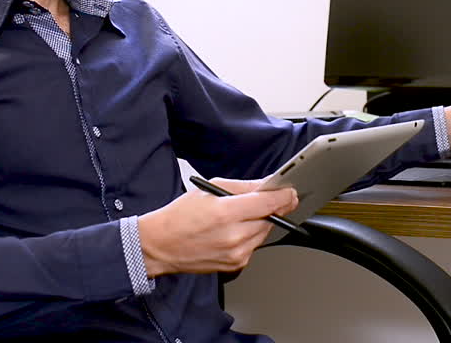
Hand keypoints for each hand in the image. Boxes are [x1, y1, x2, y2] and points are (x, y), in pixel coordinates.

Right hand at [137, 178, 297, 276]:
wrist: (160, 245)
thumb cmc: (180, 216)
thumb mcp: (209, 190)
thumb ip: (243, 187)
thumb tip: (267, 185)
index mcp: (226, 213)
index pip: (268, 204)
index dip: (284, 196)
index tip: (290, 192)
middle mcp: (233, 236)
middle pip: (270, 219)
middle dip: (270, 209)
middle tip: (262, 201)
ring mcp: (235, 254)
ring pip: (264, 233)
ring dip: (260, 223)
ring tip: (239, 217)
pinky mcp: (235, 265)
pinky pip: (254, 247)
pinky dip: (250, 237)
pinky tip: (233, 231)